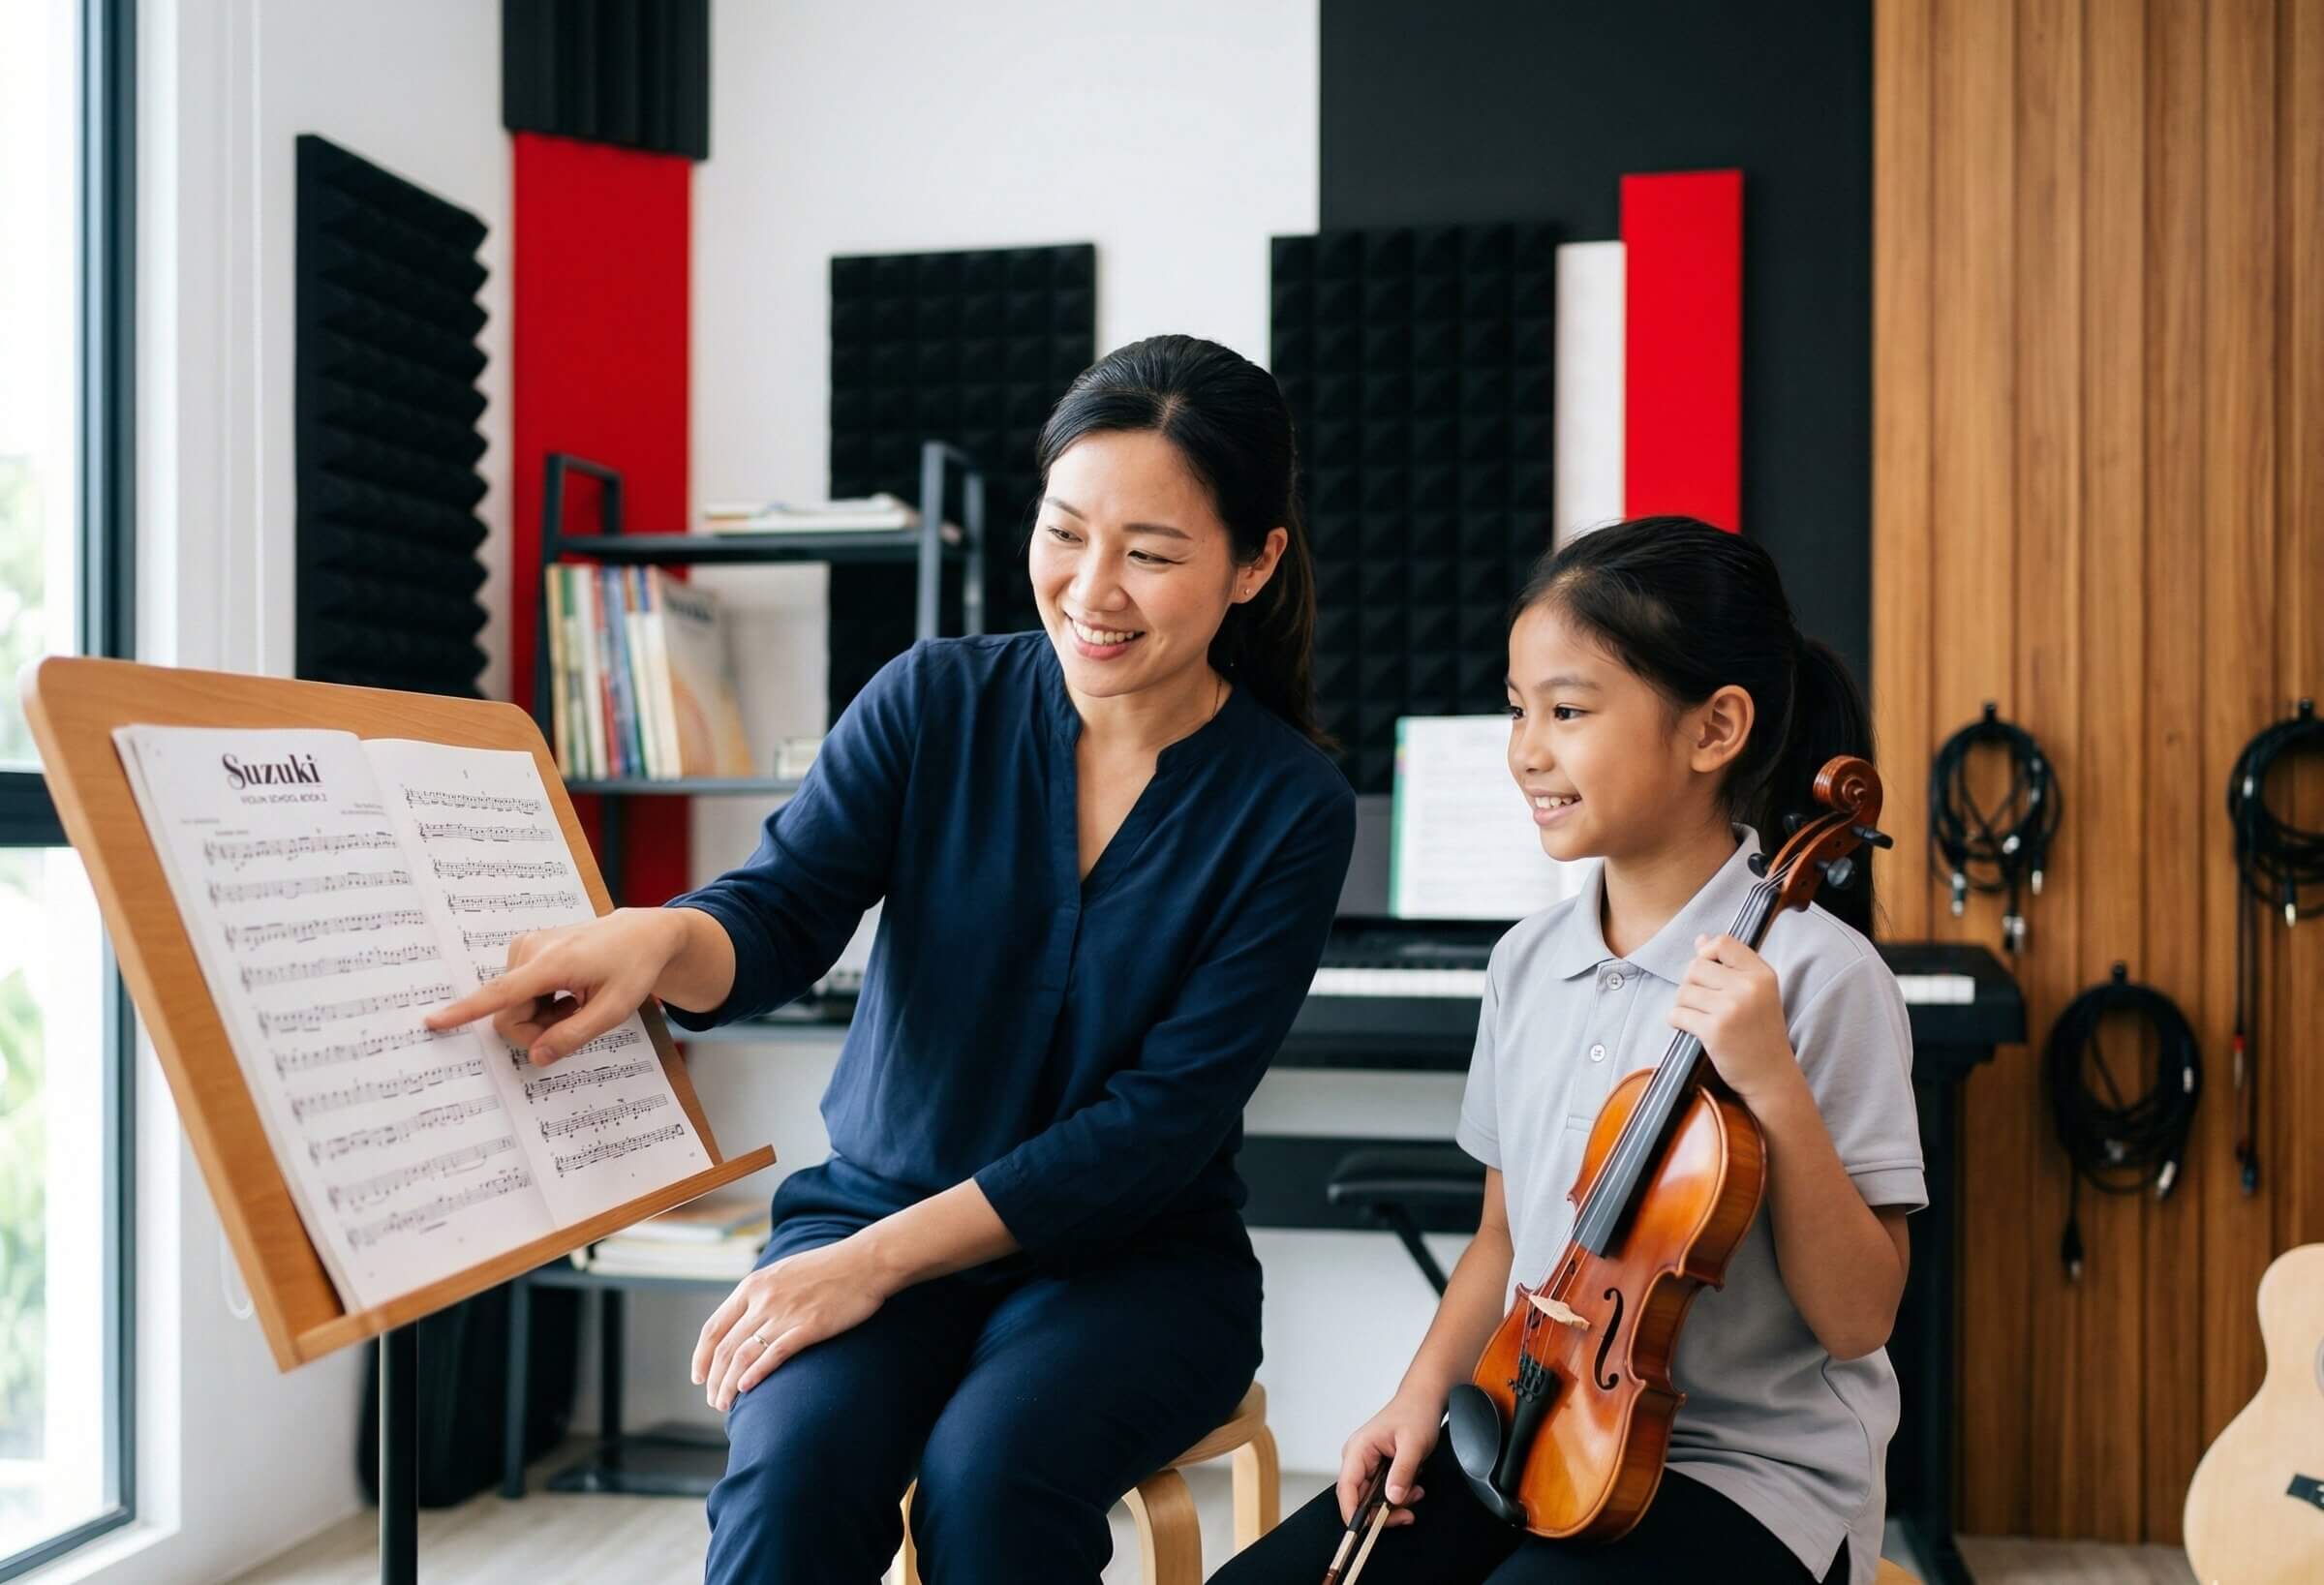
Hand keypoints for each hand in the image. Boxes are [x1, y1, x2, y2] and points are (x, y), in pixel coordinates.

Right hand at [421, 906, 686, 1064]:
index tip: (432, 1021)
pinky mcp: (525, 947)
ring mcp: (526, 945)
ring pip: (513, 1005)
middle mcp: (531, 949)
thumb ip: (574, 1036)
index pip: (501, 994)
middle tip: (575, 1019)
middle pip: (510, 1014)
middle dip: (537, 1030)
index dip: (464, 1012)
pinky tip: (567, 991)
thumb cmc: (633, 969)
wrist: (642, 934)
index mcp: (553, 963)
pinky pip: (518, 992)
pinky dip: (541, 1001)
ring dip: (542, 1015)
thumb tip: (536, 1057)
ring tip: (576, 1000)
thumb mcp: (615, 1010)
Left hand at [693, 1237, 889, 1411]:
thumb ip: (761, 1295)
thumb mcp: (783, 1273)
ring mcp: (785, 1313)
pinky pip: (773, 1355)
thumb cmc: (828, 1268)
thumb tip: (745, 1322)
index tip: (699, 1377)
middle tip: (714, 1401)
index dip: (702, 1356)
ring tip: (726, 1404)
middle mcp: (763, 1300)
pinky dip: (755, 1374)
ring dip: (729, 1385)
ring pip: (743, 1356)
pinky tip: (746, 1389)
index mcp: (753, 1286)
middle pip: (725, 1348)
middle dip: (714, 1380)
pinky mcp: (808, 1327)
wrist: (865, 1262)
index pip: (714, 1327)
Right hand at [1335, 1391, 1437, 1527]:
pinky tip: (1413, 1485)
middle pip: (1360, 1499)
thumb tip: (1392, 1498)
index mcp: (1358, 1450)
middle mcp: (1357, 1458)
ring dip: (1395, 1501)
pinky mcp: (1376, 1467)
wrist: (1423, 1400)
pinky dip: (1398, 1493)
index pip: (1346, 1489)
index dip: (1352, 1513)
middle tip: (1408, 1512)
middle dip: (1384, 1510)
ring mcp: (1366, 1463)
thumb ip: (1402, 1472)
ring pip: (1373, 1497)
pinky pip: (1382, 1490)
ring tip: (1416, 1491)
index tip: (1366, 1531)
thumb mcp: (1413, 1444)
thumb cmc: (1415, 1413)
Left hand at [1667, 933, 1800, 1106]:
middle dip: (1692, 984)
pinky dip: (1677, 1021)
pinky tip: (1692, 1029)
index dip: (1706, 954)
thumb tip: (1701, 939)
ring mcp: (1731, 1009)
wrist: (1771, 1075)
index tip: (1708, 973)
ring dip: (1684, 1004)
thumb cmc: (1760, 1032)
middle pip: (1696, 967)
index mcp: (1762, 974)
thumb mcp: (1757, 993)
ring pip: (1684, 991)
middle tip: (1703, 1003)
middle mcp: (1749, 988)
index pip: (1723, 943)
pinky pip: (1677, 1014)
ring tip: (1700, 1017)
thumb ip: (1730, 964)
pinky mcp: (1715, 1030)